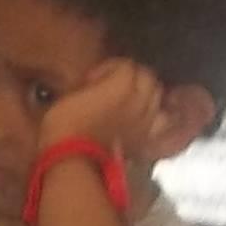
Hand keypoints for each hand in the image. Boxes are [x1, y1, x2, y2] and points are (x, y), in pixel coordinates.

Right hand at [34, 58, 168, 171]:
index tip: (92, 79)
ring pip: (157, 96)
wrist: (73, 161)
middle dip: (132, 77)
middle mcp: (139, 99)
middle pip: (147, 77)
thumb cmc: (65, 126)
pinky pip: (160, 121)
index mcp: (121, 84)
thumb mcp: (70, 94)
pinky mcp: (146, 138)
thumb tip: (94, 85)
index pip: (125, 64)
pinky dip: (154, 116)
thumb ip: (91, 84)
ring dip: (145, 94)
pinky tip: (140, 119)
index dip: (108, 68)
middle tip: (113, 85)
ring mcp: (146, 120)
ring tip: (129, 100)